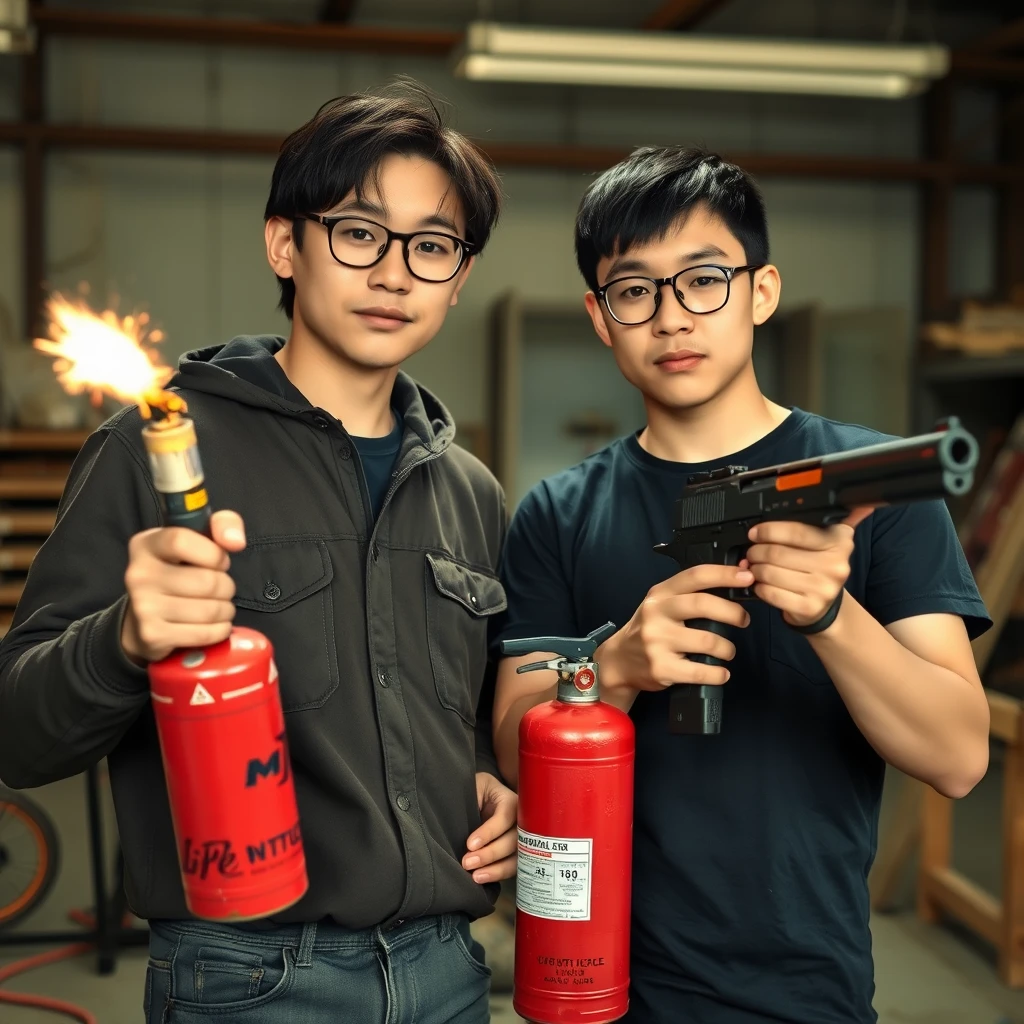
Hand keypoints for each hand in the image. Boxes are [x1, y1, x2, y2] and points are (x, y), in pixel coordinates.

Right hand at [121, 510, 247, 663]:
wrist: (145, 618)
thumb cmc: (180, 571)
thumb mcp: (198, 539)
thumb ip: (223, 524)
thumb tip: (236, 541)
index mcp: (146, 544)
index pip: (181, 541)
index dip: (213, 553)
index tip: (220, 561)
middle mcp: (138, 574)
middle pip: (207, 581)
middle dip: (226, 586)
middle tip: (221, 588)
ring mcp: (143, 606)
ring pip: (210, 610)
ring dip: (225, 609)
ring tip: (217, 606)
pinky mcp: (153, 635)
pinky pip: (205, 633)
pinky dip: (220, 629)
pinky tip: (213, 624)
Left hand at [463, 772, 517, 883]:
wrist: (478, 798)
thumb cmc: (475, 790)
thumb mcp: (474, 787)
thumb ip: (473, 798)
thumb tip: (462, 818)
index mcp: (510, 799)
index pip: (505, 816)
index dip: (489, 832)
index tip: (470, 844)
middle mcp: (521, 820)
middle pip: (514, 840)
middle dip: (490, 854)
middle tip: (467, 862)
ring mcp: (521, 837)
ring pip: (516, 856)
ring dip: (497, 869)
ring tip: (475, 876)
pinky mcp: (515, 852)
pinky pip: (513, 866)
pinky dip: (499, 873)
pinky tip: (483, 878)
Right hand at [599, 564, 752, 693]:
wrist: (619, 661)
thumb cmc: (649, 629)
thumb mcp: (661, 604)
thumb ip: (688, 594)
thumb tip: (732, 586)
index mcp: (661, 594)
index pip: (696, 576)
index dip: (725, 574)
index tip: (747, 576)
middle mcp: (656, 613)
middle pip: (703, 604)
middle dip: (733, 612)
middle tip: (743, 620)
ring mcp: (657, 641)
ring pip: (708, 641)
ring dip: (727, 648)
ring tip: (727, 651)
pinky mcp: (661, 668)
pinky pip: (700, 671)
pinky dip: (718, 674)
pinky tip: (721, 672)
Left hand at [744, 507, 873, 628]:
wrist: (824, 605)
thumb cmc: (817, 567)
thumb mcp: (823, 541)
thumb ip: (819, 519)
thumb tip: (835, 494)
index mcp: (839, 540)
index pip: (796, 530)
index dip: (769, 530)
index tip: (755, 533)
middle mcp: (835, 564)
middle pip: (778, 553)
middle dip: (756, 552)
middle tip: (751, 552)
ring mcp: (823, 588)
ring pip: (771, 573)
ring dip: (755, 569)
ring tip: (754, 567)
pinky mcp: (809, 607)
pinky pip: (771, 593)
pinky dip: (759, 587)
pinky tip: (761, 584)